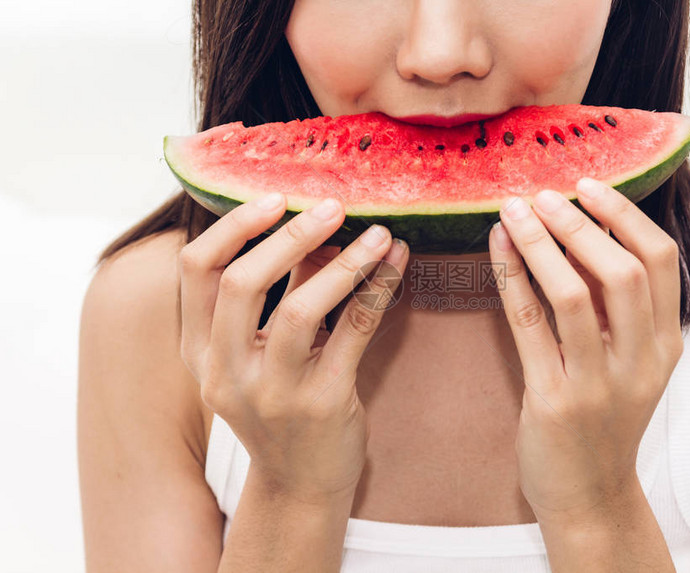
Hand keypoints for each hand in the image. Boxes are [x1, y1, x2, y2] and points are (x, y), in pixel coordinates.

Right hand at [178, 193, 408, 503]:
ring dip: (345, 263)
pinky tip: (397, 263)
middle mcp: (225, 373)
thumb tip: (317, 228)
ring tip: (379, 234)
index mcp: (200, 352)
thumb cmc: (281, 407)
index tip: (275, 198)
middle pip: (241, 283)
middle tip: (333, 207)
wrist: (299, 484)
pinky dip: (378, 290)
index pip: (195, 271)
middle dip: (290, 236)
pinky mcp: (322, 404)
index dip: (233, 227)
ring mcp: (272, 393)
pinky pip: (355, 332)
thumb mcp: (263, 352)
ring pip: (301, 309)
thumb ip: (280, 293)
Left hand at [489, 178, 684, 524]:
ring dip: (541, 244)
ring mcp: (599, 385)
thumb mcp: (627, 363)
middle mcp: (641, 362)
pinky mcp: (555, 402)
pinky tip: (496, 248)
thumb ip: (613, 307)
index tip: (589, 186)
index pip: (661, 260)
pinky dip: (512, 279)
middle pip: (622, 271)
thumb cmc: (604, 419)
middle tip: (543, 195)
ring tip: (514, 211)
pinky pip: (529, 328)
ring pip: (572, 295)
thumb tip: (581, 232)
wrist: (590, 494)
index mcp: (664, 345)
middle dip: (580, 223)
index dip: (625, 215)